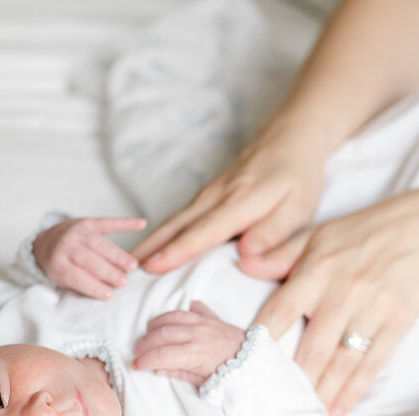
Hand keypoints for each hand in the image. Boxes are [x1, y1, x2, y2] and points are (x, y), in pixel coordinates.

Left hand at [32, 217, 146, 299]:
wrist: (46, 241)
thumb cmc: (59, 266)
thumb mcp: (61, 279)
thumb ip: (80, 285)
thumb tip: (107, 293)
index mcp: (57, 263)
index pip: (76, 276)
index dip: (93, 286)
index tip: (109, 295)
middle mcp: (66, 245)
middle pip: (90, 260)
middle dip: (108, 271)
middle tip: (124, 282)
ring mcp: (78, 232)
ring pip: (101, 244)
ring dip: (118, 255)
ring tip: (132, 266)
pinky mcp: (90, 223)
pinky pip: (109, 223)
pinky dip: (126, 223)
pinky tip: (141, 224)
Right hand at [130, 125, 327, 276]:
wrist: (289, 139)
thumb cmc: (297, 178)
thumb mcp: (298, 208)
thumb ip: (273, 233)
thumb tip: (247, 255)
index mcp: (240, 204)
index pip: (203, 232)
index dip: (177, 252)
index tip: (151, 267)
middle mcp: (216, 198)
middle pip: (176, 227)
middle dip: (148, 250)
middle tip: (121, 273)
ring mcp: (208, 195)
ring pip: (173, 222)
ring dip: (149, 242)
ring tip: (125, 264)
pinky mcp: (206, 196)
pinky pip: (179, 218)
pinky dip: (160, 234)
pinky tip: (150, 248)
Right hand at [133, 301, 247, 384]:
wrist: (255, 361)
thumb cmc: (230, 375)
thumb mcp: (204, 382)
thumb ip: (180, 374)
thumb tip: (157, 370)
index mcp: (196, 354)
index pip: (163, 354)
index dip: (146, 359)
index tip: (136, 365)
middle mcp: (198, 335)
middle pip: (163, 333)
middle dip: (146, 342)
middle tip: (138, 350)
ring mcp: (205, 323)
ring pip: (173, 316)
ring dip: (157, 324)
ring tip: (148, 333)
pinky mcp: (213, 317)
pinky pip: (194, 308)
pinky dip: (182, 311)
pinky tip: (174, 318)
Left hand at [254, 189, 418, 415]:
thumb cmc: (361, 233)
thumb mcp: (316, 236)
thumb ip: (278, 254)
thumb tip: (241, 263)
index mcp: (316, 271)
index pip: (281, 312)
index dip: (262, 342)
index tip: (246, 367)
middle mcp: (342, 292)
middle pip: (312, 348)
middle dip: (293, 381)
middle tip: (273, 407)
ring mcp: (372, 310)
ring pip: (341, 362)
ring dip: (322, 392)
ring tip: (304, 415)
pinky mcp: (397, 323)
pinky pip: (371, 364)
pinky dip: (354, 390)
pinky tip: (338, 409)